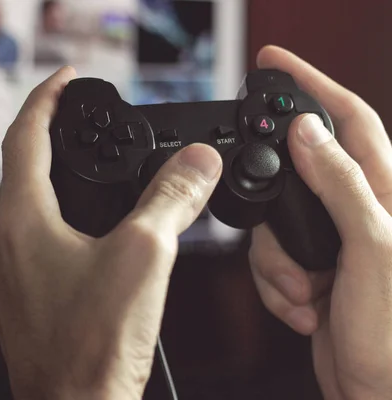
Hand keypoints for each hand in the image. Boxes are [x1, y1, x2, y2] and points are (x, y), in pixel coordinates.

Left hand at [0, 67, 222, 398]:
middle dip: (49, 137)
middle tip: (78, 120)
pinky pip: (32, 243)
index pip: (25, 136)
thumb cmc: (93, 345)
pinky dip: (55, 221)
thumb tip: (197, 163)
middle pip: (21, 171)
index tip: (67, 80)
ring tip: (84, 168)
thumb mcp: (145, 256)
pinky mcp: (21, 299)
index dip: (47, 99)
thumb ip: (171, 200)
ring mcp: (8, 275)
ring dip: (52, 181)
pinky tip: (82, 233)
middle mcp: (4, 244)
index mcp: (22, 221)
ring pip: (26, 209)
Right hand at [249, 46, 391, 399]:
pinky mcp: (312, 271)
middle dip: (277, 203)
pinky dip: (276, 284)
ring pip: (277, 223)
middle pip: (298, 174)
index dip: (312, 85)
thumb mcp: (371, 249)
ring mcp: (333, 244)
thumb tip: (310, 135)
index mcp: (385, 195)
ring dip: (276, 261)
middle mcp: (359, 213)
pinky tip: (305, 307)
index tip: (277, 63)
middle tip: (273, 225)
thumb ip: (340, 186)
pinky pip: (272, 259)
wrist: (377, 392)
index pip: (348, 120)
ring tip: (304, 292)